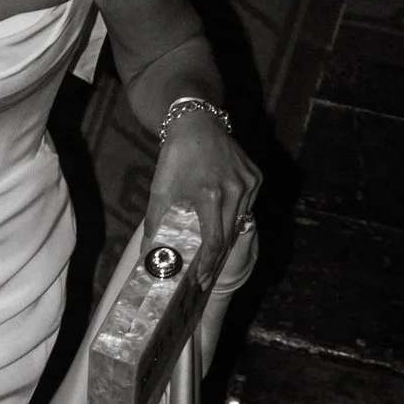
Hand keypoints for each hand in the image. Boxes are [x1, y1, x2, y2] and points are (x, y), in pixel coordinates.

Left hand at [147, 102, 258, 268]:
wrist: (197, 123)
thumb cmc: (176, 158)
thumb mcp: (160, 190)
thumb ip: (154, 224)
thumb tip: (147, 255)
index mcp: (208, 194)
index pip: (214, 240)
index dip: (208, 263)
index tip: (201, 279)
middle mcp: (233, 189)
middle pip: (229, 236)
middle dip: (216, 259)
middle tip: (205, 277)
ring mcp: (248, 182)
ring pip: (240, 223)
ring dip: (226, 242)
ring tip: (213, 259)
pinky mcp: (255, 176)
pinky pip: (247, 207)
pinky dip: (236, 221)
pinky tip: (225, 230)